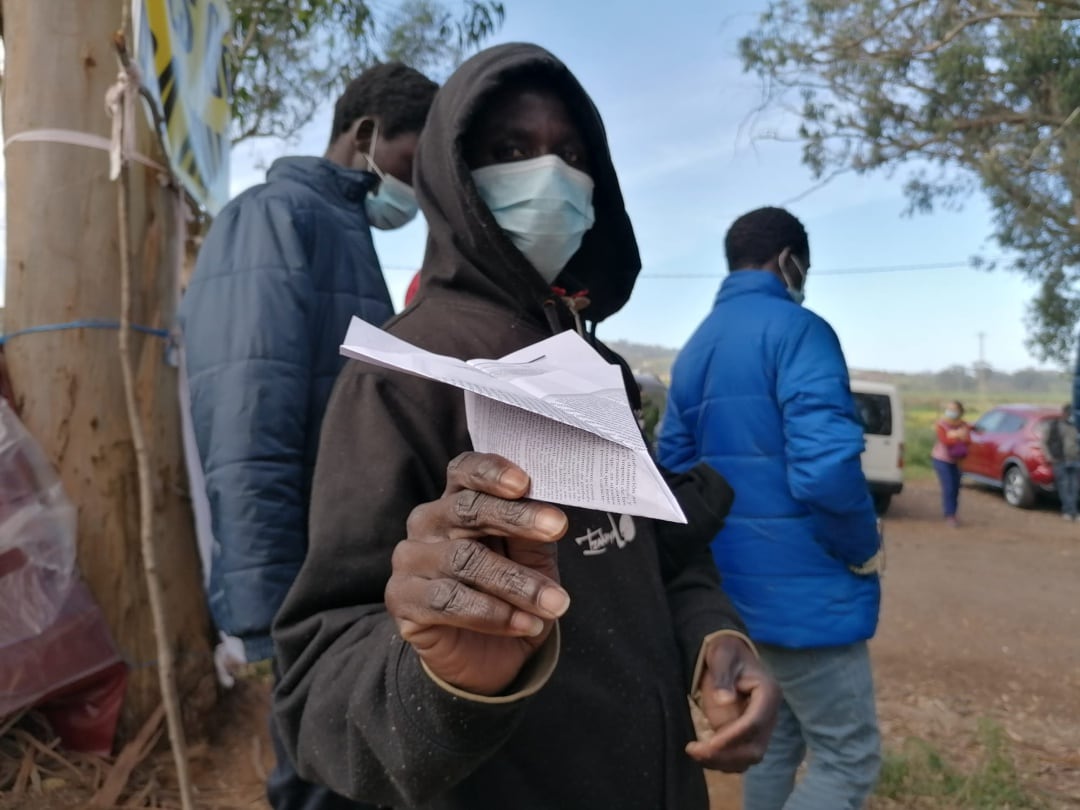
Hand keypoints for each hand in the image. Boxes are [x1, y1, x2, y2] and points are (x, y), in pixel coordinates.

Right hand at [385, 452, 569, 695]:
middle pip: (467, 509)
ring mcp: (410, 559)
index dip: (491, 472)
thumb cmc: (511, 595)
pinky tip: (524, 624)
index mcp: (456, 500)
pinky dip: (493, 614)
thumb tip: (550, 510)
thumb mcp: (531, 559)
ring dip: (516, 582)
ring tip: (554, 604)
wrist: (491, 657)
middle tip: (557, 527)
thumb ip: (533, 533)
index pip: (465, 471)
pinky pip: (448, 600)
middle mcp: (427, 522)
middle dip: (517, 518)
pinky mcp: (401, 598)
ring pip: (464, 559)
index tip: (525, 483)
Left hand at [686, 635, 779, 771]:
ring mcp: (761, 727)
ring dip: (723, 762)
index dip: (733, 736)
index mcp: (768, 693)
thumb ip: (722, 675)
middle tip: (695, 750)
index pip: (755, 723)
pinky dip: (723, 761)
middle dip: (726, 754)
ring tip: (695, 753)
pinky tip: (701, 753)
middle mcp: (769, 714)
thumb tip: (725, 700)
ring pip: (749, 757)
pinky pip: (741, 756)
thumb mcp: (720, 655)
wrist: (727, 654)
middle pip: (755, 747)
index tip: (709, 743)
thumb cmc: (724, 651)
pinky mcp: (749, 735)